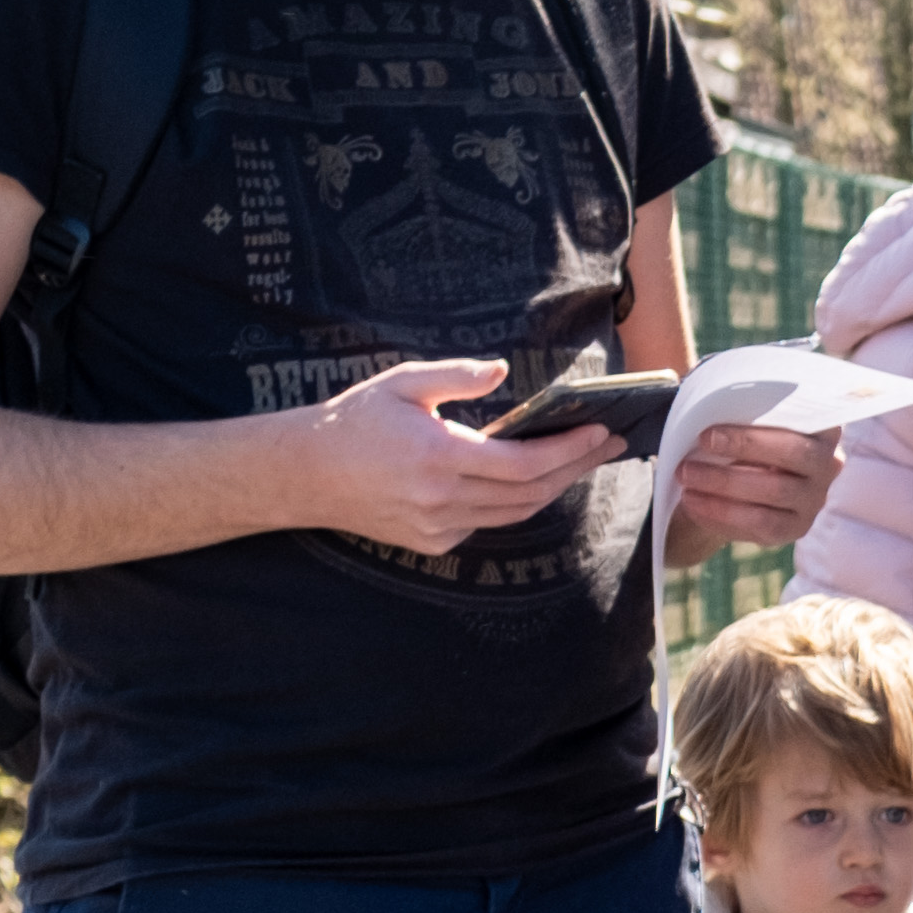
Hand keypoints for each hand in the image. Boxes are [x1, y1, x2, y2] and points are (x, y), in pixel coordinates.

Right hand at [283, 361, 595, 555]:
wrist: (304, 473)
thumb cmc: (354, 421)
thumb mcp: (401, 384)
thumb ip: (456, 376)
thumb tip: (502, 370)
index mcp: (439, 457)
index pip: (525, 463)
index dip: (569, 450)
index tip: (601, 432)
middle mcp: (442, 499)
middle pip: (532, 493)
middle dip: (575, 468)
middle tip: (609, 445)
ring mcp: (437, 527)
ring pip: (515, 514)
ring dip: (552, 489)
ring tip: (581, 461)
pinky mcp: (431, 543)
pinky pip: (487, 523)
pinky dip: (514, 504)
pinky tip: (533, 481)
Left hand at [660, 408, 839, 552]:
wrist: (735, 482)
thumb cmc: (741, 435)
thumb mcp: (744, 415)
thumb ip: (742, 405)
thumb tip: (715, 397)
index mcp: (823, 426)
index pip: (808, 417)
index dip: (764, 421)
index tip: (710, 430)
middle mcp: (829, 463)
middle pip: (794, 452)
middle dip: (743, 446)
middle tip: (700, 444)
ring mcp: (816, 499)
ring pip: (775, 490)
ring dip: (724, 482)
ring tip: (686, 474)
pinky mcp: (797, 527)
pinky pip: (762, 523)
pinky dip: (723, 513)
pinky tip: (693, 503)